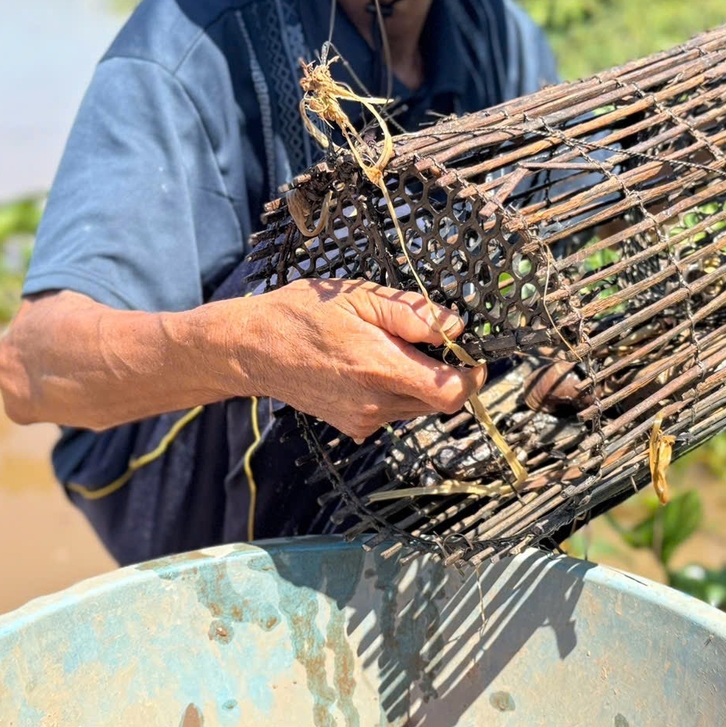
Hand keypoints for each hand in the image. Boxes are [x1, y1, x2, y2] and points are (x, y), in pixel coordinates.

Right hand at [234, 279, 486, 440]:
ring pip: (416, 408)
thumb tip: (454, 326)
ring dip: (418, 382)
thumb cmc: (302, 315)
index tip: (472, 357)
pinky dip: (394, 393)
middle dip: (444, 373)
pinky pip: (392, 413)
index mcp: (380, 368)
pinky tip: (368, 369)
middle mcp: (375, 403)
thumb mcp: (359, 298)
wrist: (254, 348)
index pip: (451, 393)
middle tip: (427, 342)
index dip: (471, 376)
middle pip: (438, 401)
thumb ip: (411, 314)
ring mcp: (363, 421)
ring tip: (388, 350)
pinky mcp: (353, 428)